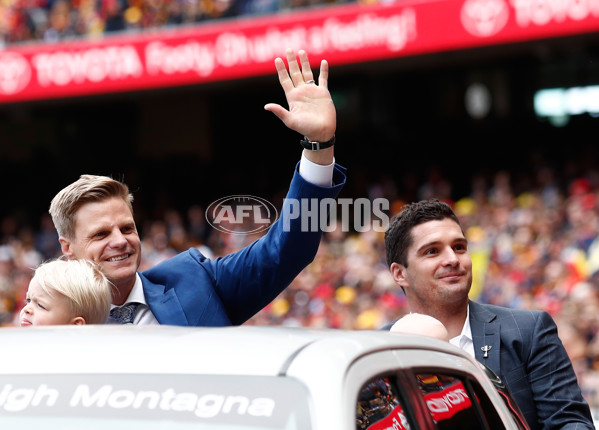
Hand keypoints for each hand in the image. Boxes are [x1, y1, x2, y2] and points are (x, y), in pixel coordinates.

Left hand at [265, 49, 335, 163]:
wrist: (321, 132)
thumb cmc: (306, 128)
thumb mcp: (290, 120)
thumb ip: (280, 112)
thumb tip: (266, 106)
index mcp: (293, 97)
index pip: (285, 80)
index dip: (281, 70)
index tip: (277, 59)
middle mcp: (301, 92)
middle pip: (295, 73)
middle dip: (291, 61)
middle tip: (288, 49)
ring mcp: (312, 91)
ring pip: (307, 73)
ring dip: (304, 62)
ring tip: (301, 51)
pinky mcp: (323, 93)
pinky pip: (323, 79)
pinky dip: (324, 71)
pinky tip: (323, 62)